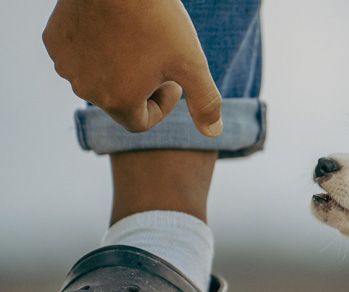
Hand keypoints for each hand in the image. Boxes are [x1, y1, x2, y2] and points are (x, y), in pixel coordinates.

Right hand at [42, 0, 222, 135]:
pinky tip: (112, 27)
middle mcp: (86, 89)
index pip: (141, 121)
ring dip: (119, 68)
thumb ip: (205, 101)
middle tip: (158, 57)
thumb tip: (213, 132)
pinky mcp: (54, 41)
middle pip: (119, 100)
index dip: (162, 104)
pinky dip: (95, 48)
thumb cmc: (159, 20)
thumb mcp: (192, 63)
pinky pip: (78, 55)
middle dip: (140, 86)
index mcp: (118, 102)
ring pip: (98, 77)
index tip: (173, 80)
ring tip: (137, 40)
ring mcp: (66, 64)